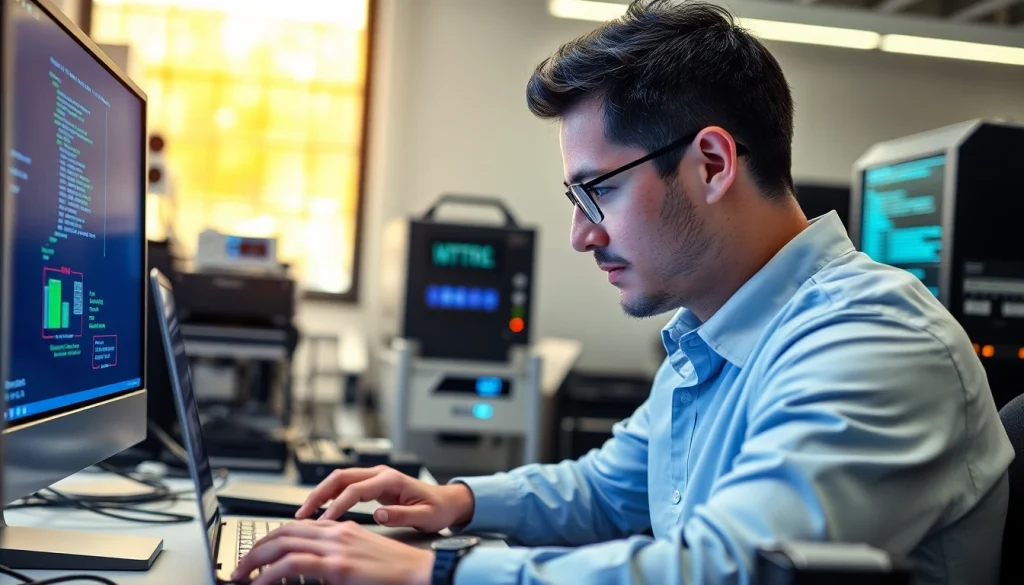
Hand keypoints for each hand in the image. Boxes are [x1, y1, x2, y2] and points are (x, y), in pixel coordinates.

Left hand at [231, 520, 433, 584]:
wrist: (420, 572)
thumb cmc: (396, 569)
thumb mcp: (361, 556)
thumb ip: (336, 556)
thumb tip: (313, 569)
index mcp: (340, 529)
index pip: (294, 526)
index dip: (268, 538)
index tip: (254, 554)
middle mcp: (335, 532)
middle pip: (283, 531)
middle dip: (254, 549)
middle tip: (240, 567)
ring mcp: (336, 547)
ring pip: (282, 544)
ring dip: (254, 560)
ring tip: (241, 575)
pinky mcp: (338, 566)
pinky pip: (293, 564)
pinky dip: (270, 573)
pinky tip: (260, 583)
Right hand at [297, 466, 474, 533]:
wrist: (446, 502)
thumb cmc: (437, 509)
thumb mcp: (425, 516)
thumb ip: (401, 515)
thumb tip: (378, 515)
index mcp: (391, 479)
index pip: (355, 490)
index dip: (337, 505)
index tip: (325, 521)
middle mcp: (381, 473)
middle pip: (341, 477)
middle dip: (319, 493)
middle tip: (302, 513)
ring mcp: (376, 477)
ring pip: (340, 479)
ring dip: (321, 493)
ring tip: (305, 512)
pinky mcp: (373, 484)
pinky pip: (346, 486)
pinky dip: (330, 496)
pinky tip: (321, 509)